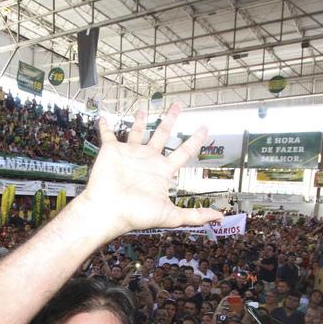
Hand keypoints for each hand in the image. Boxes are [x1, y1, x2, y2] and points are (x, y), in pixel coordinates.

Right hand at [78, 104, 221, 239]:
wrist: (108, 211)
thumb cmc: (136, 215)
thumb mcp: (171, 215)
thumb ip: (195, 215)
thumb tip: (219, 217)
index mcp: (161, 171)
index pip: (183, 152)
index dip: (195, 141)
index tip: (204, 129)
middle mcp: (147, 160)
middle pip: (162, 135)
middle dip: (170, 120)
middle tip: (177, 107)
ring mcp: (130, 154)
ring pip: (137, 132)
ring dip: (140, 121)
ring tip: (143, 110)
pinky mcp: (112, 150)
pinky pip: (108, 135)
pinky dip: (105, 127)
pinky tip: (103, 118)